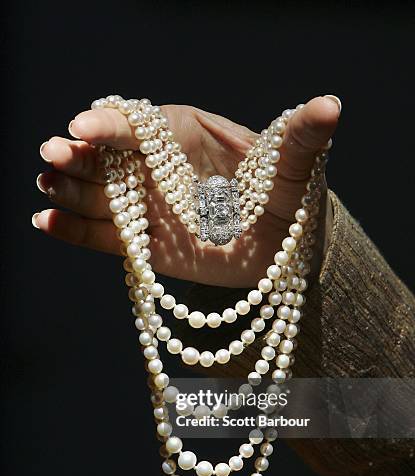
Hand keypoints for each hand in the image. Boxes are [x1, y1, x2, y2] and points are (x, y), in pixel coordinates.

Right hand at [34, 96, 340, 286]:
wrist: (283, 251)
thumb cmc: (286, 198)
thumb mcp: (294, 168)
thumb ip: (302, 138)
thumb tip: (330, 105)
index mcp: (188, 134)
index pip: (144, 123)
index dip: (114, 122)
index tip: (86, 125)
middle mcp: (160, 167)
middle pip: (110, 155)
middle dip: (81, 153)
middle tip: (54, 153)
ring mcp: (149, 206)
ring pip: (100, 193)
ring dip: (69, 186)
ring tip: (47, 183)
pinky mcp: (145, 245)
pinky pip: (103, 235)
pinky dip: (73, 229)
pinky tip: (44, 219)